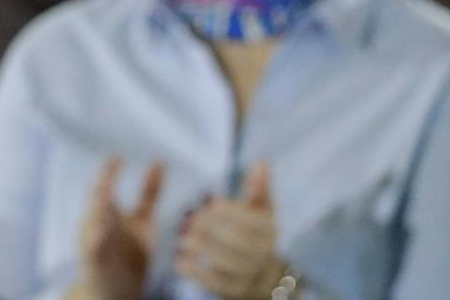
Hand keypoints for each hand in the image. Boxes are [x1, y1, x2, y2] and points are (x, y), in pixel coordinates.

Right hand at [76, 156, 162, 299]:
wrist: (119, 290)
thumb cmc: (130, 253)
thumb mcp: (143, 220)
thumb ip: (149, 192)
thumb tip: (158, 161)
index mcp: (106, 212)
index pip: (104, 186)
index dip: (109, 171)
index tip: (118, 156)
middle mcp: (96, 224)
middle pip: (95, 202)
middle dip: (100, 187)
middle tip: (108, 172)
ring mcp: (92, 243)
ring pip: (91, 224)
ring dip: (96, 211)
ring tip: (104, 196)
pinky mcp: (94, 263)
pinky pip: (92, 250)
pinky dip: (95, 240)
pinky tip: (102, 230)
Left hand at [176, 163, 285, 298]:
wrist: (264, 276)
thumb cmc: (255, 233)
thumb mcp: (260, 210)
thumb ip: (258, 188)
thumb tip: (262, 161)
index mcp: (269, 231)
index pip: (252, 221)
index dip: (231, 211)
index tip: (209, 201)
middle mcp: (264, 254)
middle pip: (239, 242)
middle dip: (212, 229)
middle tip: (189, 219)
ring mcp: (251, 275)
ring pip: (227, 264)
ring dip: (202, 249)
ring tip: (182, 238)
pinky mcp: (234, 291)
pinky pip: (216, 284)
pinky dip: (196, 272)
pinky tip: (180, 260)